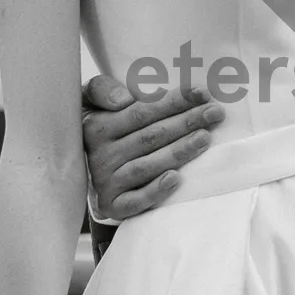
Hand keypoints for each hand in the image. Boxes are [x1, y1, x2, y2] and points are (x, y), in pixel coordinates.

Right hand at [81, 74, 224, 221]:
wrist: (79, 171)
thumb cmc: (101, 128)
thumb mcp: (91, 102)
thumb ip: (102, 89)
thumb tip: (123, 99)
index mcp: (97, 126)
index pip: (142, 112)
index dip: (174, 101)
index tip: (202, 93)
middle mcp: (100, 155)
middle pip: (150, 136)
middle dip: (186, 122)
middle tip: (215, 113)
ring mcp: (105, 182)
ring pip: (146, 166)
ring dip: (178, 152)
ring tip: (205, 138)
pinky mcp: (112, 205)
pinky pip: (135, 201)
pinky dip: (155, 191)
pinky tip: (176, 179)